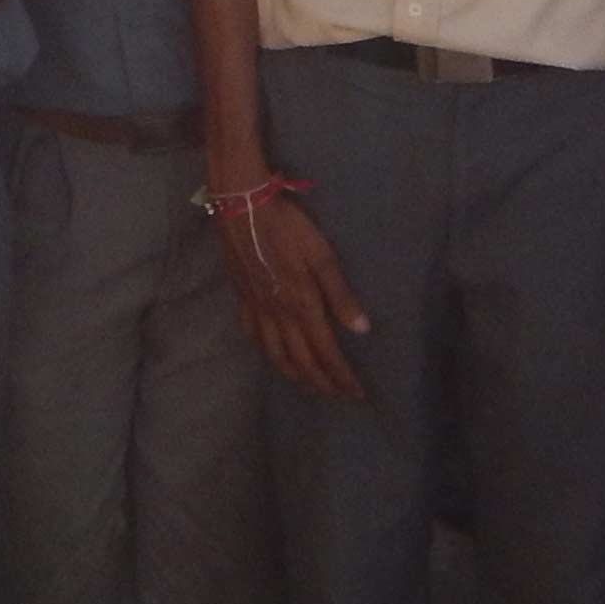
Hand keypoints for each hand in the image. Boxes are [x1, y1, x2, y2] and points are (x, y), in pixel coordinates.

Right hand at [207, 177, 372, 400]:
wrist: (242, 208)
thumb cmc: (288, 226)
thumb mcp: (321, 255)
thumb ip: (340, 294)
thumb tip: (362, 329)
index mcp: (303, 306)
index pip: (327, 354)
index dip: (342, 377)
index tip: (356, 394)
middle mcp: (279, 317)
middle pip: (302, 363)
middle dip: (323, 384)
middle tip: (338, 396)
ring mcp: (257, 311)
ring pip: (275, 357)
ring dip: (295, 376)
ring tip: (309, 384)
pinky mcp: (242, 300)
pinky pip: (254, 338)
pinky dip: (267, 354)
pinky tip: (273, 354)